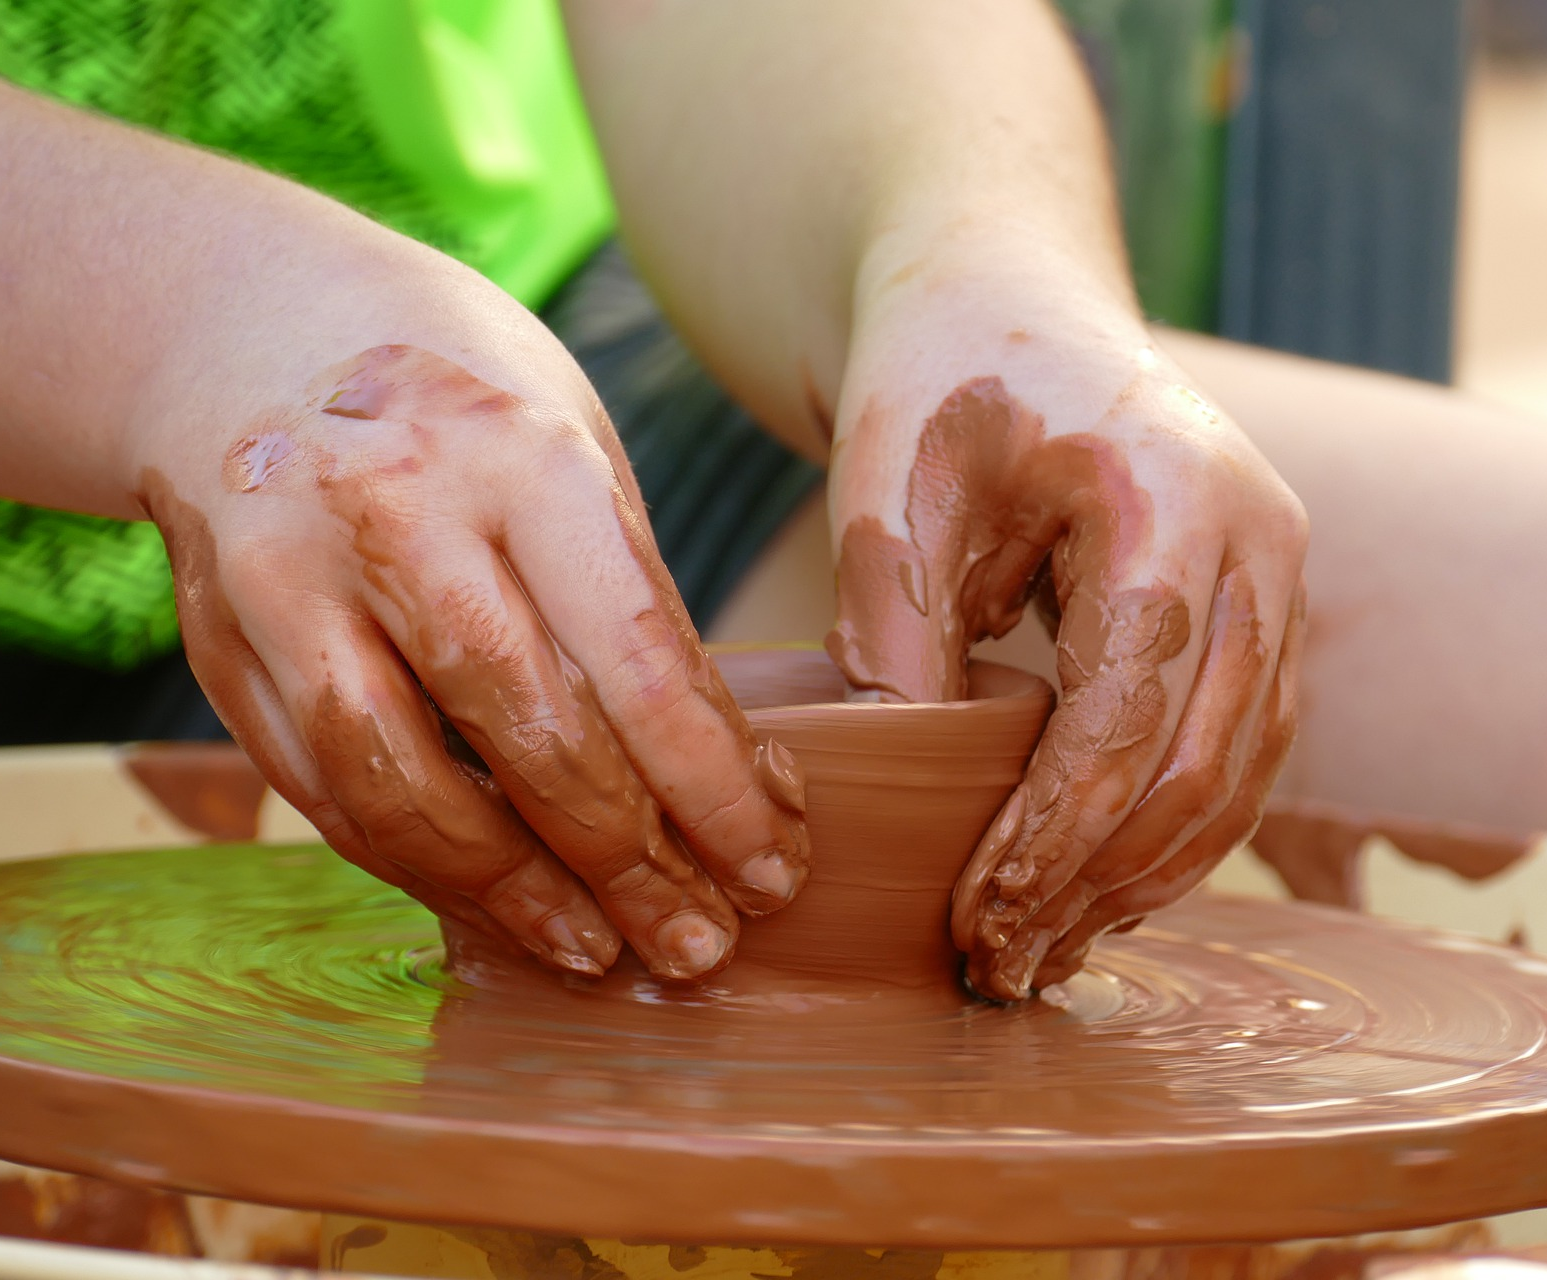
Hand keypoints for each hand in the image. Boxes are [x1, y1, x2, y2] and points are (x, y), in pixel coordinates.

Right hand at [130, 277, 808, 980]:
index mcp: (522, 456)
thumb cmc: (466, 398)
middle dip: (634, 865)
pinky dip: (420, 864)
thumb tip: (724, 780)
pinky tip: (495, 900)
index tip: (774, 868)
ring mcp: (287, 581)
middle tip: (703, 943)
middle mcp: (395, 515)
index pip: (641, 665)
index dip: (716, 792)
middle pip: (533, 738)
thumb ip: (635, 607)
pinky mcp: (217, 642)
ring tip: (602, 950)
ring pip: (409, 790)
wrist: (253, 325)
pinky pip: (328, 791)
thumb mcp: (578, 454)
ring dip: (518, 895)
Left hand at [826, 253, 1306, 999]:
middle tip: (1005, 964)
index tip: (980, 918)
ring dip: (1149, 878)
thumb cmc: (939, 380)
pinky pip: (1245, 746)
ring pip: (1242, 773)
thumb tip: (916, 799)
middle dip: (1101, 883)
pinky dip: (1179, 829)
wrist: (1008, 301)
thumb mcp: (890, 490)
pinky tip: (1103, 885)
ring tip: (1051, 951)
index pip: (1129, 715)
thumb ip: (900, 637)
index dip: (1055, 836)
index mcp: (1174, 498)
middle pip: (1205, 763)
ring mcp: (1281, 575)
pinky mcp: (1266, 608)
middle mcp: (1263, 540)